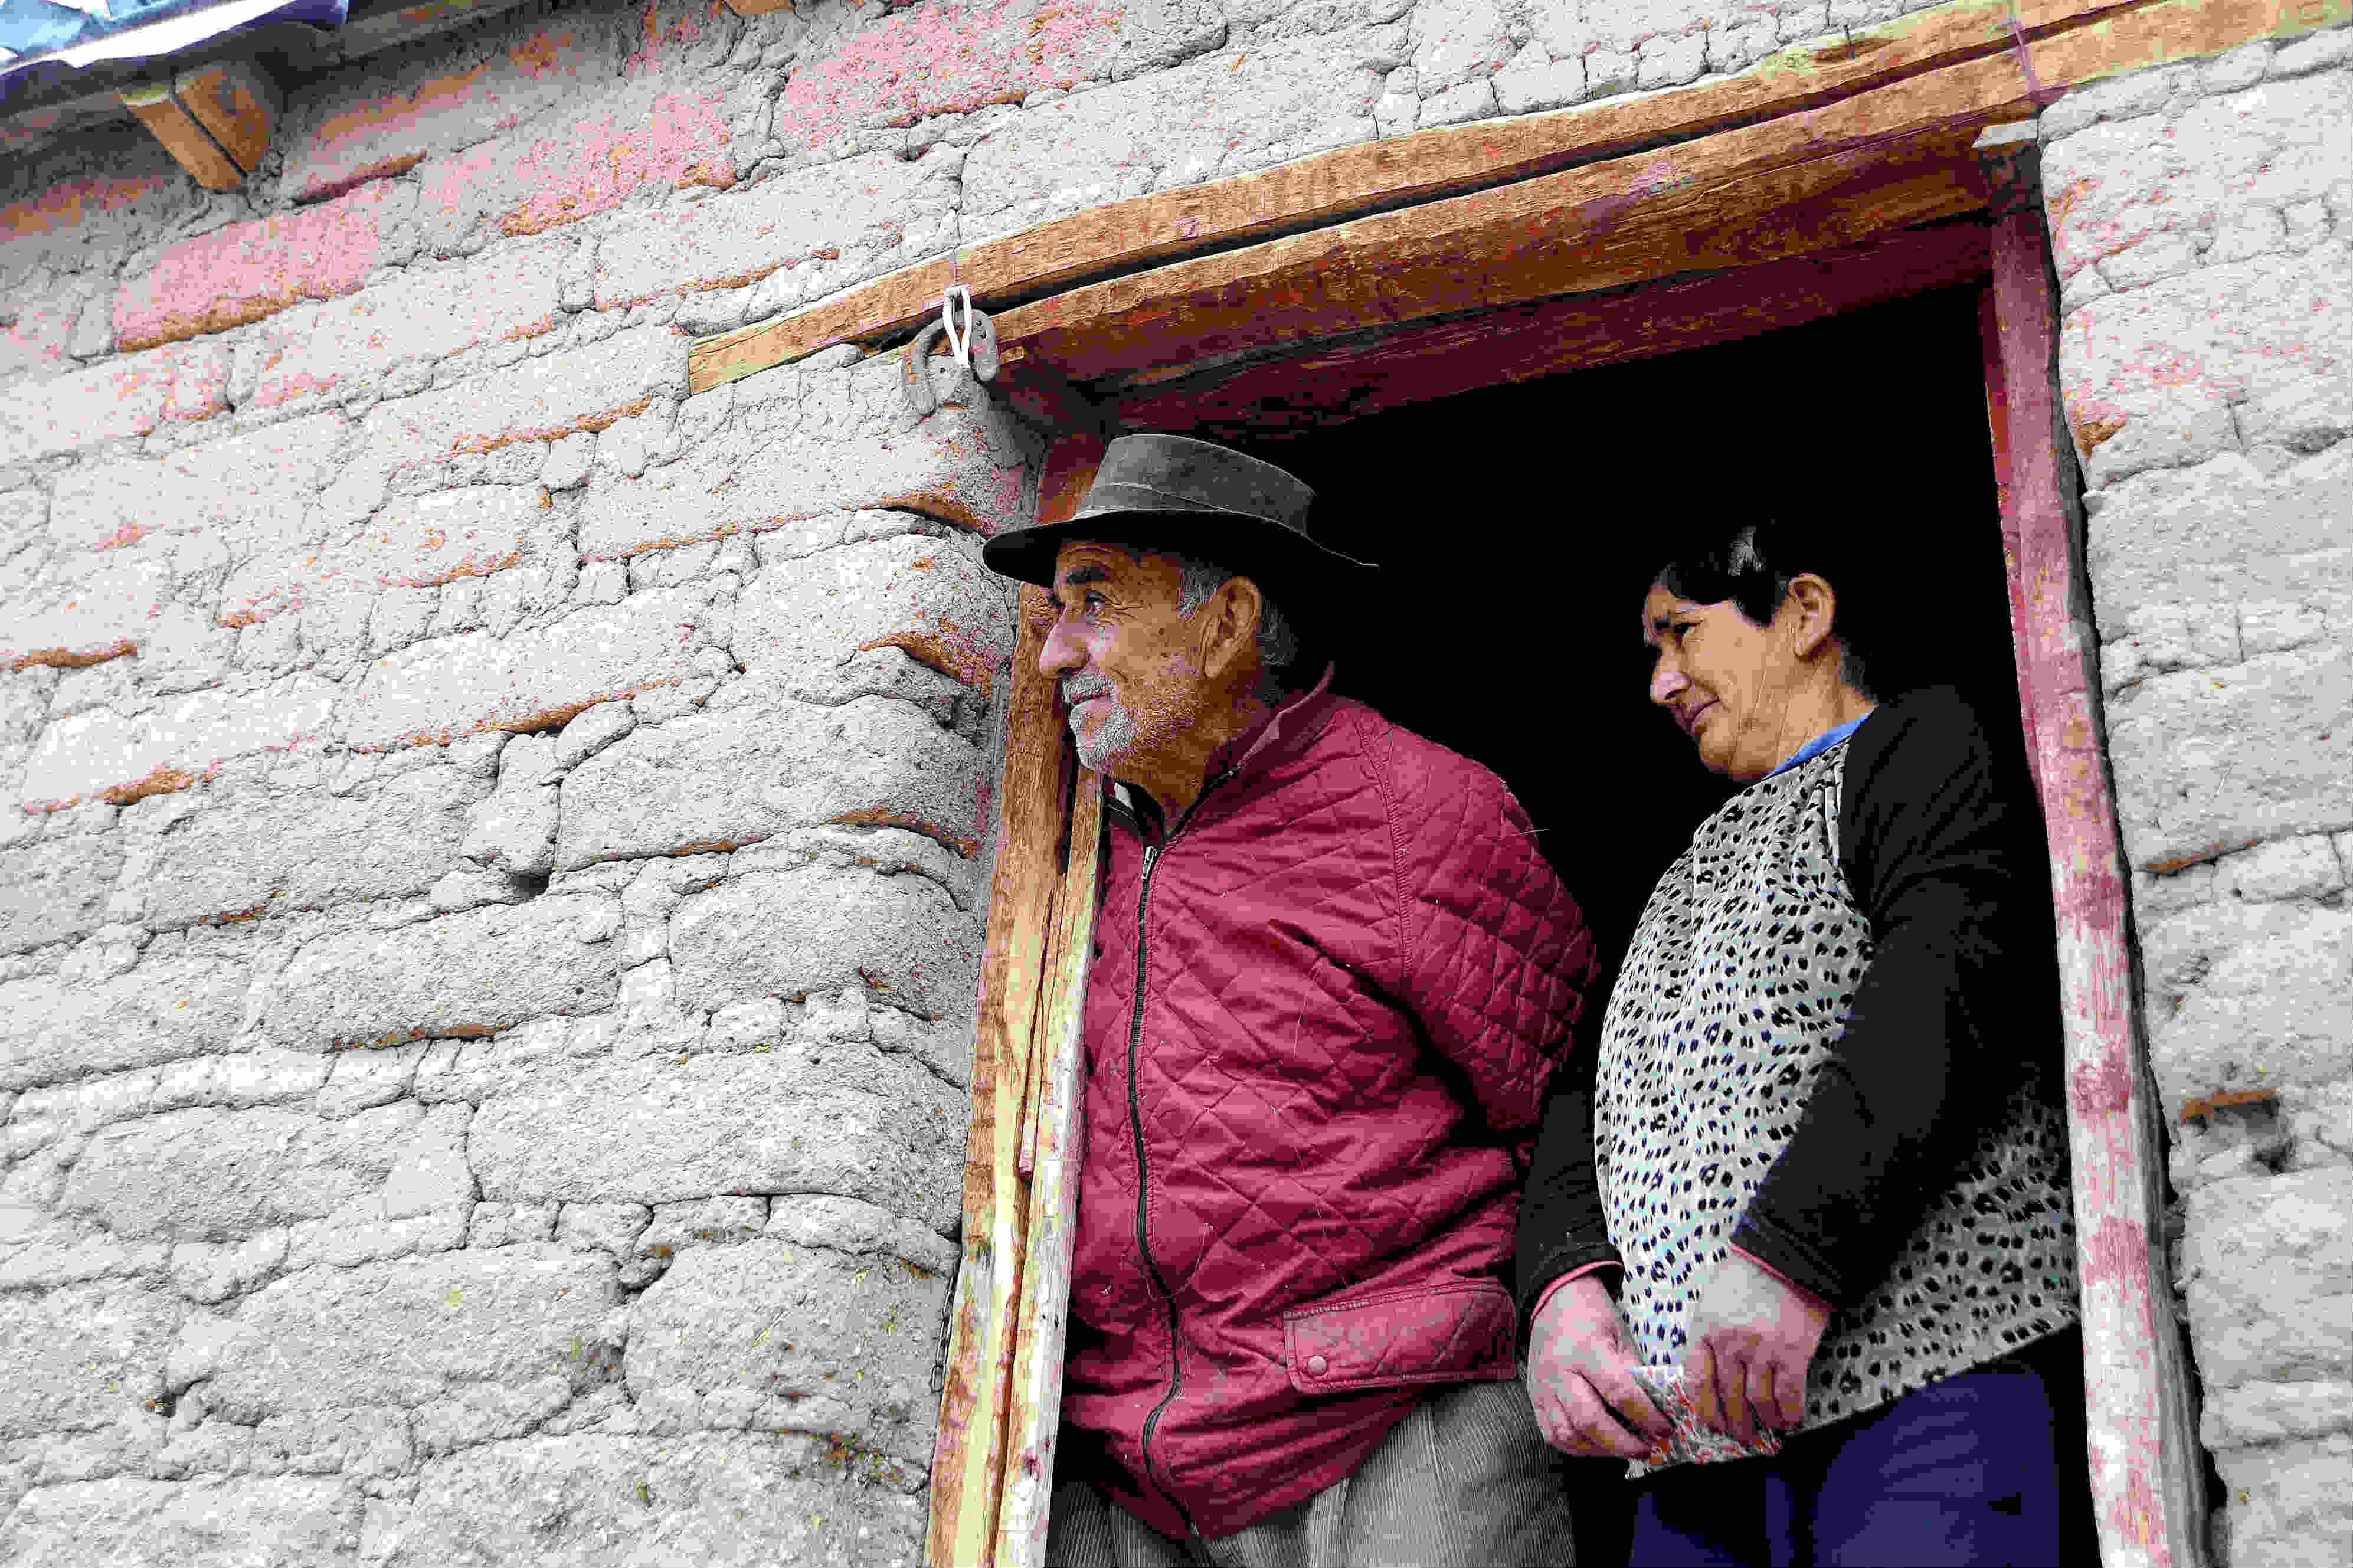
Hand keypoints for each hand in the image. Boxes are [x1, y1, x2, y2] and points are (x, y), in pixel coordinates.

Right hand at [1525, 1274, 1674, 1459]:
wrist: (1553, 1298)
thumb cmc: (1592, 1315)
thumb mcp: (1621, 1334)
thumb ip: (1635, 1371)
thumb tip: (1656, 1408)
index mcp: (1586, 1350)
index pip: (1619, 1392)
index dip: (1646, 1416)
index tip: (1665, 1429)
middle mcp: (1560, 1372)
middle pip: (1590, 1421)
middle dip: (1623, 1443)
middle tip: (1647, 1449)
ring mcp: (1543, 1387)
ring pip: (1568, 1433)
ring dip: (1600, 1449)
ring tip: (1622, 1448)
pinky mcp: (1534, 1397)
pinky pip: (1552, 1434)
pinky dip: (1576, 1446)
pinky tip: (1596, 1444)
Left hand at [1679, 1251, 1830, 1445]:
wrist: (1786, 1257)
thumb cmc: (1745, 1275)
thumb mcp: (1711, 1301)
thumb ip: (1708, 1334)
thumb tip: (1710, 1368)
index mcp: (1704, 1331)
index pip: (1696, 1382)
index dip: (1704, 1409)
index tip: (1710, 1423)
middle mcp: (1729, 1346)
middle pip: (1727, 1397)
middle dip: (1733, 1423)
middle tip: (1740, 1436)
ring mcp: (1762, 1352)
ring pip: (1757, 1401)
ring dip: (1761, 1421)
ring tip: (1765, 1430)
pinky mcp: (1793, 1354)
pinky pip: (1788, 1395)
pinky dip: (1788, 1413)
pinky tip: (1789, 1420)